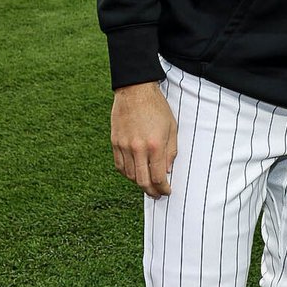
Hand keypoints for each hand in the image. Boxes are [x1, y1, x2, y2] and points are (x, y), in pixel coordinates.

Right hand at [111, 81, 177, 198]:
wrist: (135, 91)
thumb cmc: (157, 107)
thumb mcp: (172, 127)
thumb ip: (170, 151)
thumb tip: (167, 171)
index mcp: (155, 145)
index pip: (158, 177)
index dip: (163, 188)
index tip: (167, 191)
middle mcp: (138, 148)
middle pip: (142, 181)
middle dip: (151, 191)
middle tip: (157, 195)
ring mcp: (124, 146)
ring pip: (129, 175)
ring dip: (139, 183)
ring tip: (147, 185)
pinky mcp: (115, 142)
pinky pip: (119, 166)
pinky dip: (127, 174)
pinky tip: (134, 174)